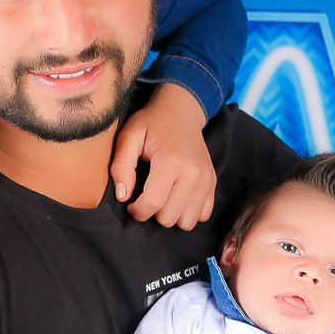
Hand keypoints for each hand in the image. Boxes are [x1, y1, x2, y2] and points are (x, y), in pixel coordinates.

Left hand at [110, 83, 214, 227]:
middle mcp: (194, 172)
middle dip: (152, 212)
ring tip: (162, 197)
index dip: (136, 211)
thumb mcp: (129, 136)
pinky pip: (201, 216)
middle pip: (169, 217)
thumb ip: (121, 165)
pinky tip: (176, 197)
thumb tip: (123, 196)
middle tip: (146, 195)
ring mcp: (207, 179)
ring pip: (187, 222)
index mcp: (172, 160)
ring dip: (170, 214)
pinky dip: (187, 212)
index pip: (153, 203)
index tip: (130, 203)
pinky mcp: (213, 183)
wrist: (181, 111)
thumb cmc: (151, 124)